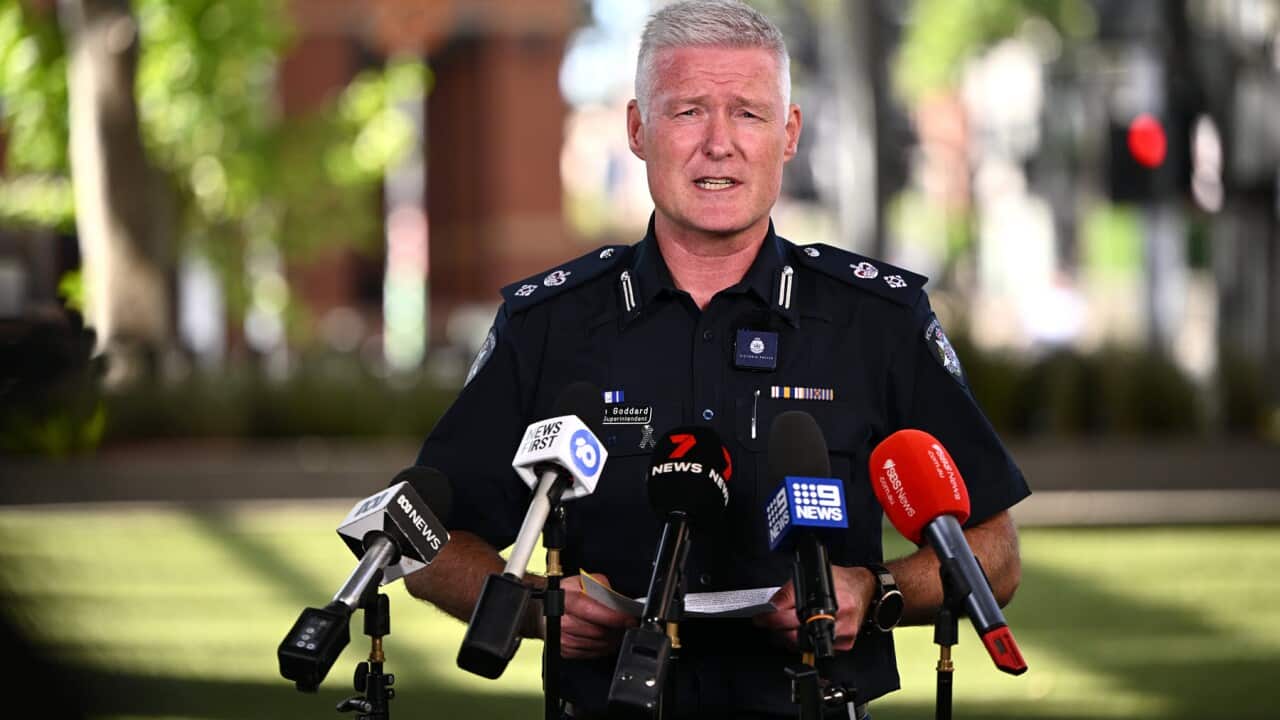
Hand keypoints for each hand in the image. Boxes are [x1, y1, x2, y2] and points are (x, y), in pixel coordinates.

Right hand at [558, 573, 638, 658]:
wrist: (541, 611)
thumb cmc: (562, 595)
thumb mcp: (579, 580)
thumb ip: (600, 584)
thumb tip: (617, 597)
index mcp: (567, 602)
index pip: (593, 611)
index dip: (614, 617)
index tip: (629, 618)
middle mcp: (564, 623)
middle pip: (599, 631)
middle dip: (617, 628)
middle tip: (626, 623)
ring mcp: (564, 640)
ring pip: (598, 644)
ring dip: (612, 638)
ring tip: (616, 628)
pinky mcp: (567, 651)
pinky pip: (593, 652)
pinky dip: (603, 646)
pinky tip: (605, 637)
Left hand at [752, 566, 875, 652]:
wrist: (865, 589)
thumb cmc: (842, 581)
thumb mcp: (812, 577)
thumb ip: (789, 593)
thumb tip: (771, 606)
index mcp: (828, 601)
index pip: (789, 617)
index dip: (770, 619)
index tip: (760, 619)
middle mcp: (837, 620)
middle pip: (794, 635)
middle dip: (777, 630)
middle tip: (769, 622)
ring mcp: (842, 635)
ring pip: (804, 645)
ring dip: (789, 637)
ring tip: (786, 625)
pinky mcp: (844, 644)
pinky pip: (816, 649)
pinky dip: (806, 641)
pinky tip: (804, 631)